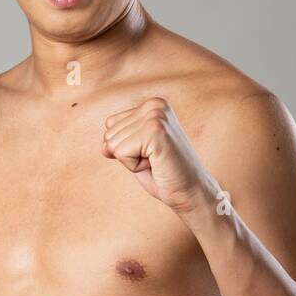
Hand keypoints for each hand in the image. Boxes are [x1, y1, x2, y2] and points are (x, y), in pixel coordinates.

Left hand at [101, 97, 210, 213]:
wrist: (191, 191)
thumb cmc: (165, 174)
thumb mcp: (137, 152)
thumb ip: (119, 142)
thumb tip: (104, 146)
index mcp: (152, 104)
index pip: (111, 124)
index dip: (126, 147)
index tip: (150, 153)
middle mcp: (155, 105)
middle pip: (109, 134)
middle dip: (128, 154)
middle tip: (155, 160)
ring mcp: (156, 116)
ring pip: (113, 144)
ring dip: (132, 161)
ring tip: (156, 162)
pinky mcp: (155, 132)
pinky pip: (121, 152)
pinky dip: (134, 166)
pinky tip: (156, 164)